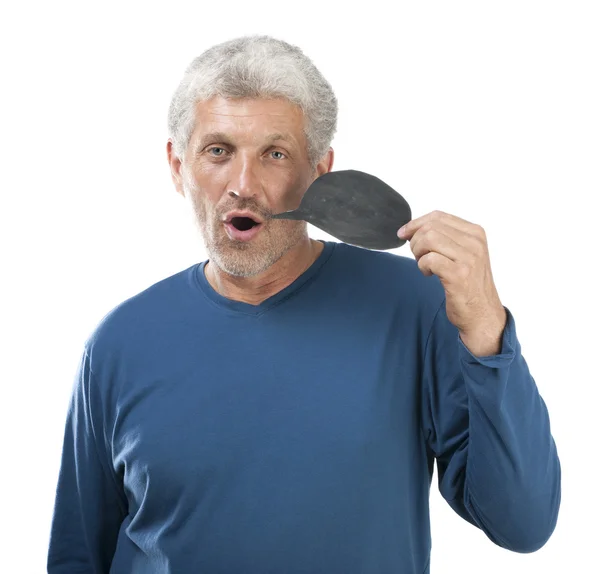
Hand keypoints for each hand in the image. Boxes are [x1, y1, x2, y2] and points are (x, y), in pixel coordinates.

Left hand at [398, 210, 506, 355]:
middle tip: (418, 256)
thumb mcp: (463, 254)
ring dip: (418, 253)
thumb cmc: (468, 284)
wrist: (482, 313)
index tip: (403, 233)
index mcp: (475, 233)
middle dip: (415, 241)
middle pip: (430, 227)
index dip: (416, 223)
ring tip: (425, 265)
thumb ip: (444, 238)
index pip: (438, 216)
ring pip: (428, 240)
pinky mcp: (459, 274)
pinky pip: (429, 260)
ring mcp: (468, 258)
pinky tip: (429, 274)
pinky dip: (422, 267)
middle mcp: (474, 242)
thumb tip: (412, 228)